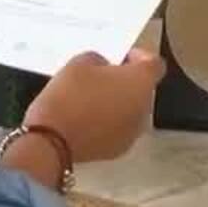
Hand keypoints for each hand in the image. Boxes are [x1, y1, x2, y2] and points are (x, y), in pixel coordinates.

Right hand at [25, 49, 166, 162]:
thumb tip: (104, 69)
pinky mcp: (118, 149)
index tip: (123, 56)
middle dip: (126, 82)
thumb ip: (100, 60)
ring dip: (119, 103)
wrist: (52, 140)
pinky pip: (120, 129)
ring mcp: (133, 132)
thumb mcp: (80, 62)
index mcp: (141, 81)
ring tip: (92, 100)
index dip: (140, 57)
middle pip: (143, 89)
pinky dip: (110, 123)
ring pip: (132, 110)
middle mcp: (145, 108)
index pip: (155, 64)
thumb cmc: (69, 95)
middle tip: (102, 77)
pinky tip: (87, 120)